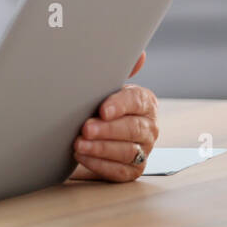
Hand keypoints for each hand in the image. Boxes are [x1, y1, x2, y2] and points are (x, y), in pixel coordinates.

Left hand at [70, 51, 157, 181]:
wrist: (87, 131)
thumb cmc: (97, 105)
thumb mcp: (102, 87)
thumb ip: (117, 70)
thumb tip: (139, 54)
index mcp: (143, 102)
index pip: (137, 102)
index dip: (120, 105)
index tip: (102, 109)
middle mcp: (148, 127)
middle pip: (134, 129)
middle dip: (108, 129)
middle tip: (85, 128)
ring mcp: (142, 150)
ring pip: (127, 152)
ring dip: (101, 148)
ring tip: (78, 144)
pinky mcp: (131, 170)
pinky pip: (119, 171)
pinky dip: (99, 164)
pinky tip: (82, 156)